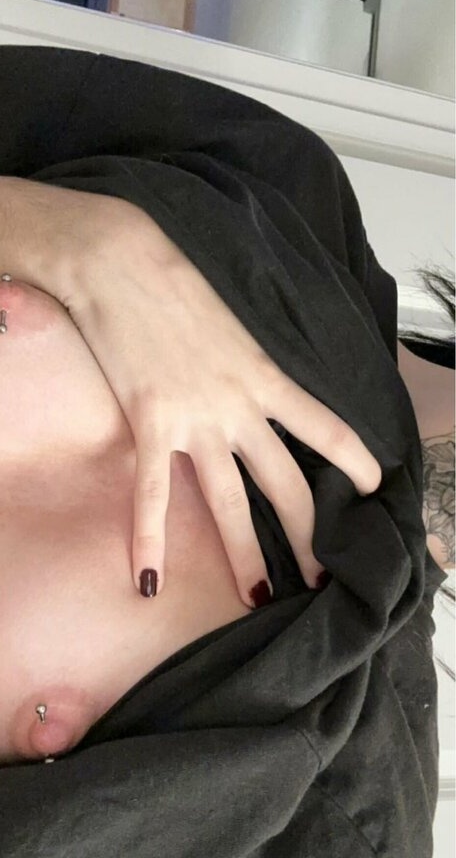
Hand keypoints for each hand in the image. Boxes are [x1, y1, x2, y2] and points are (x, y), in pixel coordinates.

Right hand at [4, 180, 381, 605]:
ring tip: (258, 598)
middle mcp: (239, 405)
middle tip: (321, 578)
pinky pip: (152, 492)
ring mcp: (195, 418)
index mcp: (265, 374)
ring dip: (244, 554)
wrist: (118, 259)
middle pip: (284, 483)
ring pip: (229, 500)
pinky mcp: (150, 421)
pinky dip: (147, 538)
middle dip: (306, 536)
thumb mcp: (231, 319)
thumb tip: (254, 383)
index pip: (324, 428)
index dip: (353, 462)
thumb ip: (246, 361)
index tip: (372, 488)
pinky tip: (147, 581)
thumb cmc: (173, 277)